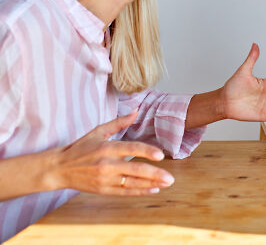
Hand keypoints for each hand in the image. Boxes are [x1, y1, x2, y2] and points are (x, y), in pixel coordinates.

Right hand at [47, 111, 173, 195]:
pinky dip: (139, 191)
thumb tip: (136, 110)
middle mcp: (107, 164)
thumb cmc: (81, 148)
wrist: (59, 168)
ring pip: (132, 183)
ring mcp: (105, 179)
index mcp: (107, 147)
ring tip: (166, 183)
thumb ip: (119, 122)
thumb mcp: (98, 131)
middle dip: (154, 174)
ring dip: (151, 184)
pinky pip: (124, 192)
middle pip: (134, 169)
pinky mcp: (103, 190)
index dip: (146, 151)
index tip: (160, 155)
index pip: (131, 148)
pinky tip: (153, 189)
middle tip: (170, 177)